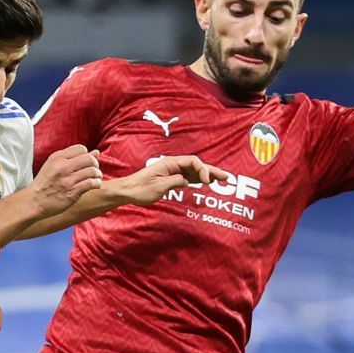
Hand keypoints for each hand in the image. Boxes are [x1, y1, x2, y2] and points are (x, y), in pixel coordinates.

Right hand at [25, 145, 101, 217]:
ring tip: (96, 179)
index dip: (87, 155)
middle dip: (95, 164)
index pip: (81, 148)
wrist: (34, 202)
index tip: (85, 164)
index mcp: (57, 158)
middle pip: (89, 159)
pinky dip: (96, 184)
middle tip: (94, 171)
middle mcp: (63, 167)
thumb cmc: (45, 184)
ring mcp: (68, 180)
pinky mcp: (72, 192)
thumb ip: (73, 158)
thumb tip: (96, 152)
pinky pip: (91, 183)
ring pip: (92, 171)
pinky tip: (95, 186)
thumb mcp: (54, 165)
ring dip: (98, 175)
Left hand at [106, 155, 231, 205]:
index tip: (207, 182)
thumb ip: (175, 182)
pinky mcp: (171, 178)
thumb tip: (187, 181)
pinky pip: (188, 177)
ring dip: (207, 175)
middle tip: (226, 178)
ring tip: (222, 180)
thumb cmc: (140, 189)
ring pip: (194, 171)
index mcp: (170, 163)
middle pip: (196, 165)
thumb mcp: (158, 187)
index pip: (192, 161)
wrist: (127, 191)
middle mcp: (173, 165)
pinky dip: (198, 179)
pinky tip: (207, 183)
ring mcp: (172, 171)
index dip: (202, 170)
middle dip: (212, 170)